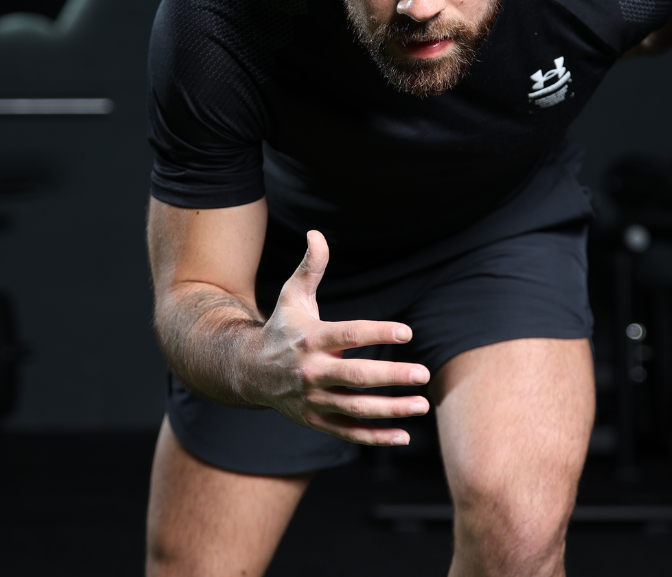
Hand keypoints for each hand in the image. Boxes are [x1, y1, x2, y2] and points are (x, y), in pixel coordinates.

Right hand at [241, 230, 429, 444]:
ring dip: (391, 410)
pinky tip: (403, 435)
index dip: (379, 332)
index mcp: (311, 339)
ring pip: (356, 409)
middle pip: (356, 376)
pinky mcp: (315, 421)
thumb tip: (316, 233)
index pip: (349, 335)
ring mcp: (313, 400)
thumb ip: (310, 267)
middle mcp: (312, 372)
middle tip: (423, 374)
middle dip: (391, 376)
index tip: (407, 332)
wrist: (248, 372)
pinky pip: (349, 433)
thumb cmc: (281, 328)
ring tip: (422, 404)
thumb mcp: (292, 296)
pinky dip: (376, 438)